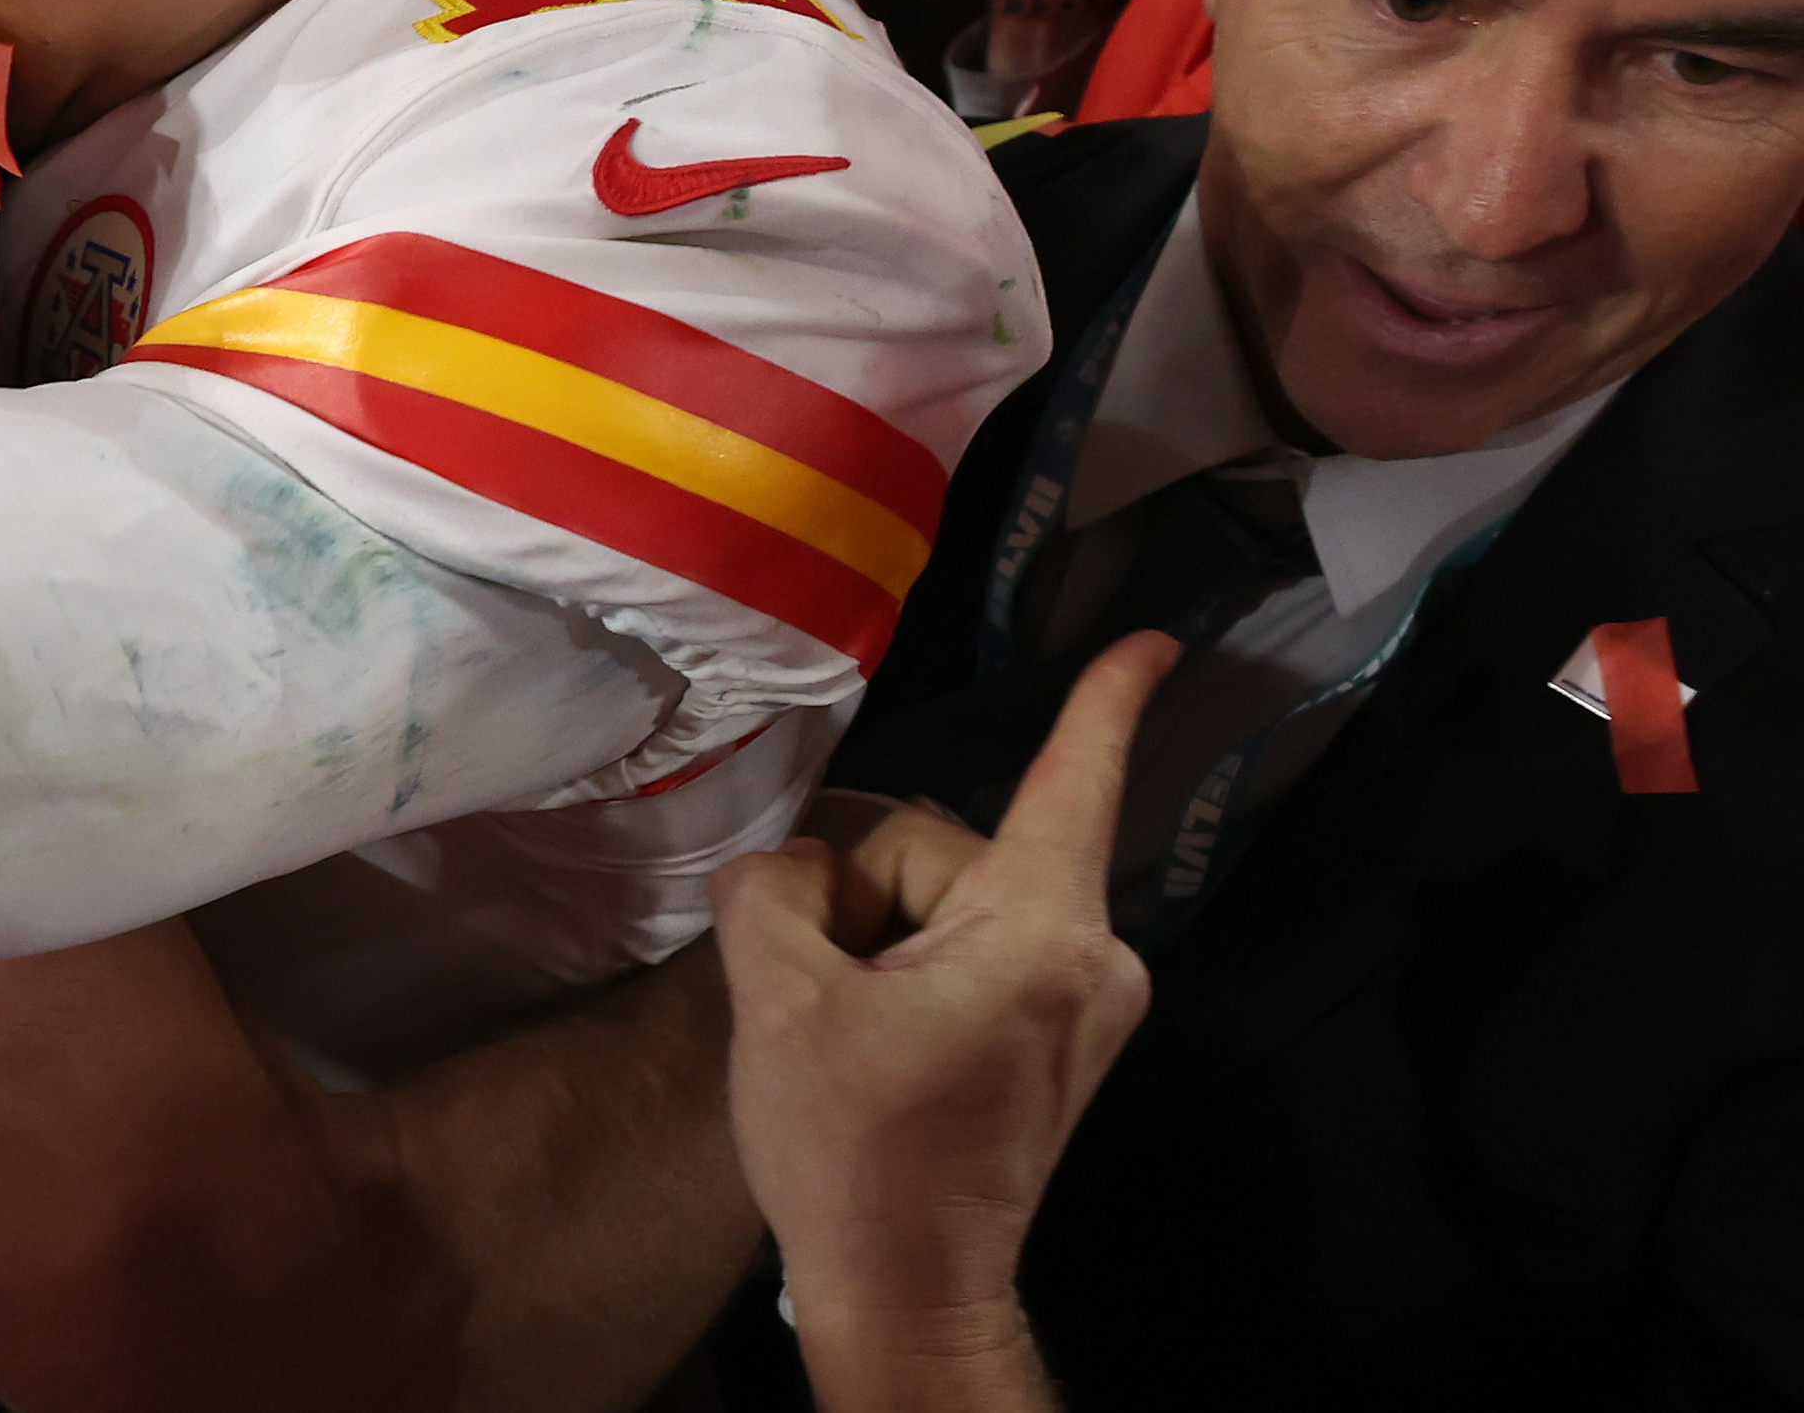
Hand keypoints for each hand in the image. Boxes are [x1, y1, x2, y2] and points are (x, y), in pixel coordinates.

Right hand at [711, 634, 1175, 1370]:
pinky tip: (860, 1027)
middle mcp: (1091, 958)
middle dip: (866, 888)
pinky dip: (906, 963)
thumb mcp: (778, 996)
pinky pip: (971, 948)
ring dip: (877, 932)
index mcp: (1040, 934)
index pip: (1073, 785)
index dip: (1107, 703)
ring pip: (952, 902)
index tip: (1155, 639)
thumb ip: (777, 886)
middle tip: (810, 979)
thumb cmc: (853, 1150)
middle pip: (950, 851)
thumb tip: (799, 866)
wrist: (907, 1291)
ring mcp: (1084, 1004)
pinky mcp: (1059, 1039)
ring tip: (832, 1019)